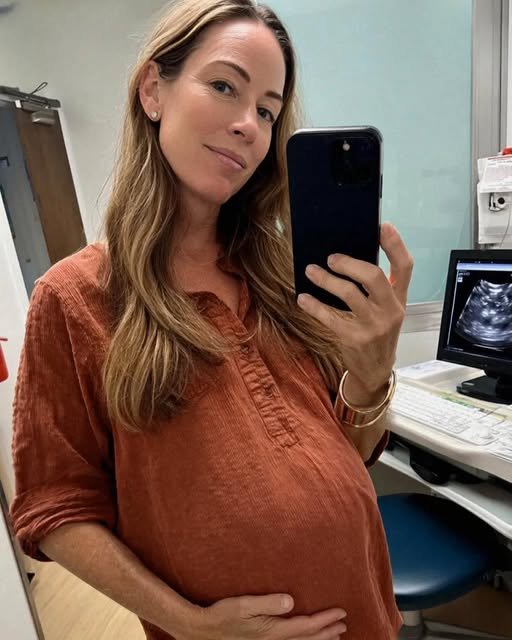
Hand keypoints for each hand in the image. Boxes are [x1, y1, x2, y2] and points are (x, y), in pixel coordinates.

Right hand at [175, 593, 346, 639]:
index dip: (326, 620)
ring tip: (334, 635)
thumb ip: (267, 602)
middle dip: (328, 632)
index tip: (341, 612)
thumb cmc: (222, 615)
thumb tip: (290, 601)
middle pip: (308, 639)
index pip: (306, 626)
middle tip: (344, 624)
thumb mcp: (243, 605)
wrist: (203, 633)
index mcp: (272, 631)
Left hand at [297, 222, 412, 397]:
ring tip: (311, 271)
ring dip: (326, 280)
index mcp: (400, 298)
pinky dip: (314, 306)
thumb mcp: (385, 309)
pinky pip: (330, 317)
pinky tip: (303, 299)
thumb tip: (347, 258)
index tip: (381, 226)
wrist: (375, 369)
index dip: (395, 244)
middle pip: (374, 277)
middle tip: (331, 258)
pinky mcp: (354, 339)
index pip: (404, 267)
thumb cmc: (377, 332)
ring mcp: (373, 326)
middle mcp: (390, 310)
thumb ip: (376, 287)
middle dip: (350, 263)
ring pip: (349, 294)